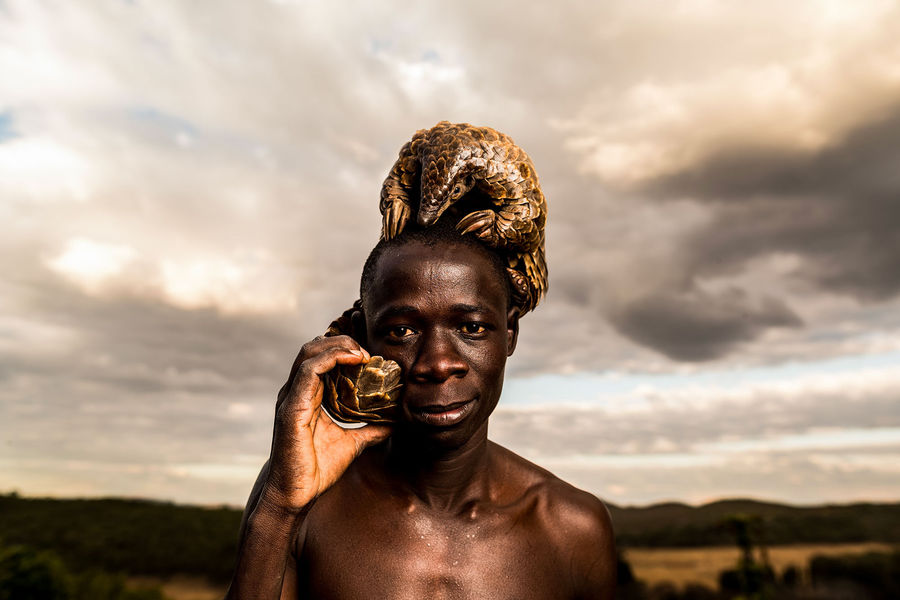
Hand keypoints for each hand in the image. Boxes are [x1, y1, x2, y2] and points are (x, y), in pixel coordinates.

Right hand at [260, 335, 391, 513]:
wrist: (296, 494)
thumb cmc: (316, 468)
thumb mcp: (352, 442)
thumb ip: (370, 429)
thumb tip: (395, 423)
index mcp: (307, 395)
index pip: (321, 358)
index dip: (344, 349)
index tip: (371, 357)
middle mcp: (296, 391)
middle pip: (314, 348)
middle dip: (343, 342)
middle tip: (369, 352)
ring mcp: (291, 397)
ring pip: (310, 352)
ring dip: (338, 346)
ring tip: (362, 353)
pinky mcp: (291, 407)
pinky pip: (308, 371)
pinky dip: (331, 359)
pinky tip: (352, 361)